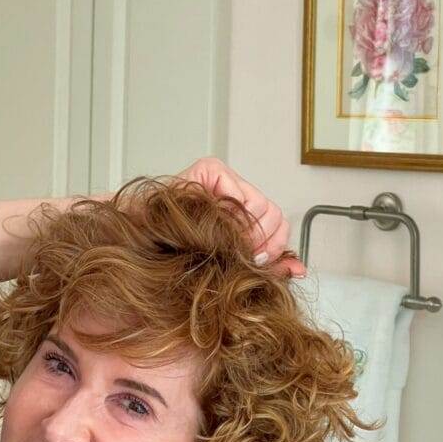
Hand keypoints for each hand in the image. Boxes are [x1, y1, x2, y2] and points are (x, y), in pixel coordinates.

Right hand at [175, 156, 306, 277]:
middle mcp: (236, 192)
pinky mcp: (210, 171)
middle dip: (262, 243)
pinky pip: (239, 197)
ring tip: (224, 244)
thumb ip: (267, 267)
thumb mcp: (233, 266)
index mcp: (242, 212)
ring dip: (245, 233)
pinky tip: (212, 229)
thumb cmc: (180, 258)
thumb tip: (299, 270)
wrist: (143, 248)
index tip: (256, 262)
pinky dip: (230, 218)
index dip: (272, 247)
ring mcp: (224, 178)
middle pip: (275, 215)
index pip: (278, 224)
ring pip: (262, 207)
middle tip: (240, 255)